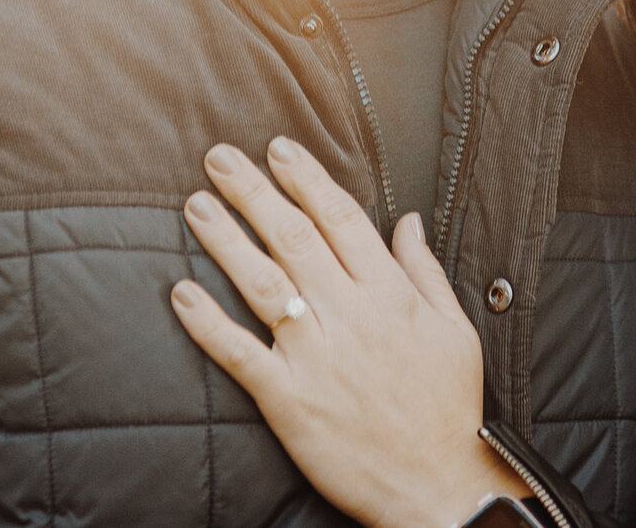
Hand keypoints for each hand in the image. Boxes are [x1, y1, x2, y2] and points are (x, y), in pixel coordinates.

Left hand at [170, 138, 525, 527]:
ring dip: (225, 241)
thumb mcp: (454, 330)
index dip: (306, 179)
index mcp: (390, 296)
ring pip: (262, 284)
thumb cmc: (448, 407)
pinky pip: (240, 354)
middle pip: (294, 239)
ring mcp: (316, 358)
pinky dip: (208, 322)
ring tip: (196, 206)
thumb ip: (424, 271)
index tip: (279, 149)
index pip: (341, 220)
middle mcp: (350, 317)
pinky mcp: (288, 400)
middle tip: (219, 158)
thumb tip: (408, 221)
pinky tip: (181, 292)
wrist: (437, 486)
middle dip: (254, 192)